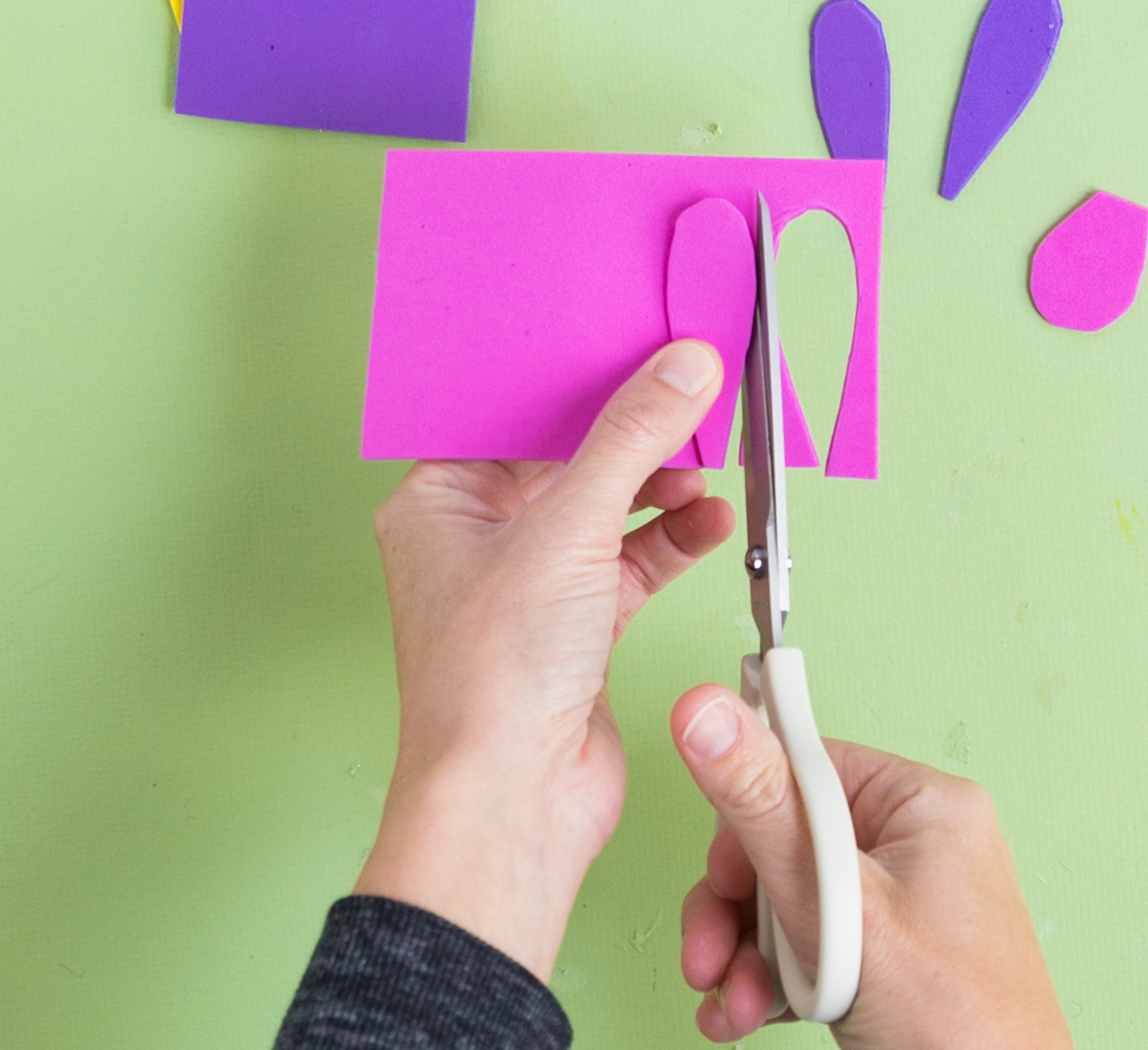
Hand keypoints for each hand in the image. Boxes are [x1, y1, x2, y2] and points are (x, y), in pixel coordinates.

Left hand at [354, 341, 736, 980]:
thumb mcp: (569, 528)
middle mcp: (475, 541)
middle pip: (563, 459)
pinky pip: (630, 562)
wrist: (513, 801)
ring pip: (603, 510)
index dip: (570, 379)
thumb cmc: (490, 679)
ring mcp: (527, 587)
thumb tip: (681, 369)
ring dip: (659, 486)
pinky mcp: (575, 628)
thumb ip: (632, 440)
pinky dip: (672, 539)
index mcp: (436, 503)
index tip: (629, 345)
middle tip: (686, 394)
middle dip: (629, 433)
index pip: (508, 415)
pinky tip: (711, 518)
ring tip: (709, 458)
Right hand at [672, 687, 1072, 1048]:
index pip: (805, 769)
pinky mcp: (882, 958)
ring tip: (730, 998)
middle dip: (736, 908)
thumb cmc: (956, 1024)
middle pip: (782, 841)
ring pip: (782, 900)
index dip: (748, 819)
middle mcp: (913, 847)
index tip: (719, 870)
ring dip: (742, 953)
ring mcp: (897, 907)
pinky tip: (741, 1012)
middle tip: (711, 952)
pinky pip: (803, 944)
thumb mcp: (837, 905)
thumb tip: (707, 712)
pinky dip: (764, 978)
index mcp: (923, 807)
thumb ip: (765, 808)